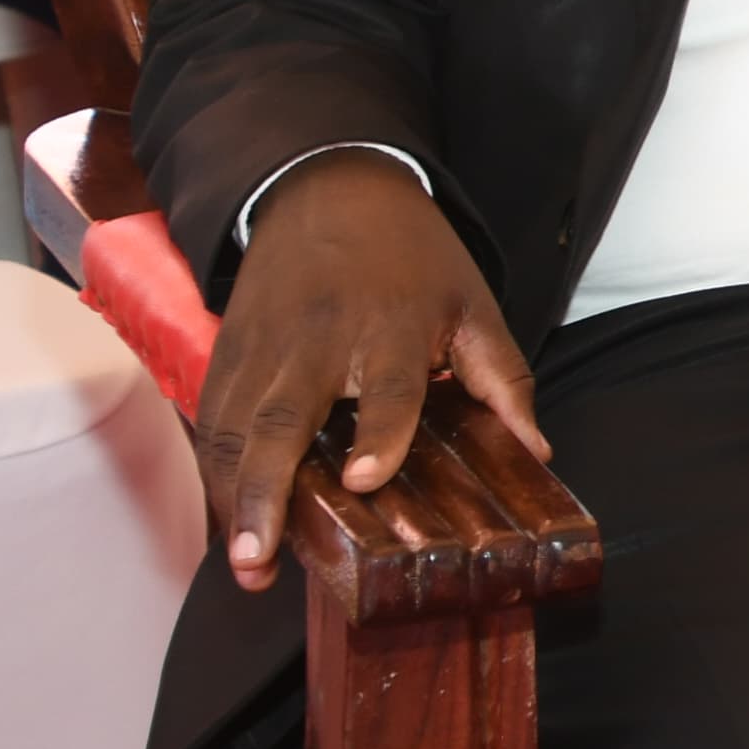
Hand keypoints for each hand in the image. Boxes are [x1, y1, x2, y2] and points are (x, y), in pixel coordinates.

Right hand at [198, 152, 542, 591]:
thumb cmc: (412, 255)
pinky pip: (212, 420)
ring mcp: (263, 346)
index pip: (386, 385)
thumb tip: (537, 452)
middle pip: (284, 418)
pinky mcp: (226, 352)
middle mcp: (317, 339)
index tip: (366, 479)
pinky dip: (216, 473)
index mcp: (389, 324)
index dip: (379, 431)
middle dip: (268, 490)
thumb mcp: (473, 303)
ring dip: (234, 498)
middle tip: (263, 556)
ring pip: (235, 428)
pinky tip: (231, 520)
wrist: (329, 186)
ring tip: (247, 562)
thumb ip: (502, 379)